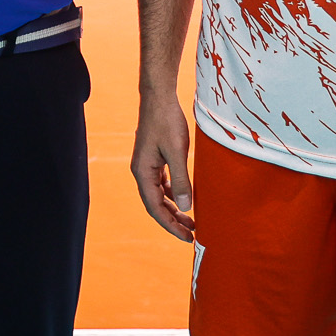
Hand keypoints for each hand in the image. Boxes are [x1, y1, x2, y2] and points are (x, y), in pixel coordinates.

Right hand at [131, 89, 195, 241]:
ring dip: (174, 208)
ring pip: (159, 195)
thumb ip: (182, 181)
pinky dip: (173, 194)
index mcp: (143, 172)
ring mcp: (147, 165)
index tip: (187, 238)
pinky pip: (162, 183)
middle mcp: (142, 171)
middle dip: (173, 221)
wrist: (159, 97)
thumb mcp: (177, 153)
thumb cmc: (166, 122)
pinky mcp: (155, 158)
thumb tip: (186, 208)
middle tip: (192, 234)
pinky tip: (185, 198)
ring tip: (191, 221)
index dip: (170, 225)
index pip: (155, 207)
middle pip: (156, 204)